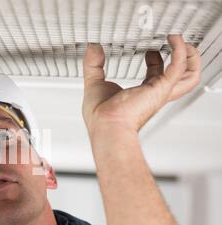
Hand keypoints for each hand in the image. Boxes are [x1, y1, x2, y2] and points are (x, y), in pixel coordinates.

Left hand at [82, 35, 200, 135]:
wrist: (106, 125)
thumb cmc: (101, 116)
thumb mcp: (94, 83)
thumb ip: (93, 64)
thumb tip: (93, 48)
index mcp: (140, 95)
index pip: (155, 76)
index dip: (155, 61)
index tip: (150, 50)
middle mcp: (153, 95)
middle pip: (179, 79)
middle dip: (183, 61)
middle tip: (177, 44)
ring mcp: (159, 92)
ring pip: (189, 75)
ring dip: (191, 57)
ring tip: (183, 41)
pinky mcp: (161, 87)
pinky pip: (179, 66)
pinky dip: (180, 51)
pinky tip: (173, 40)